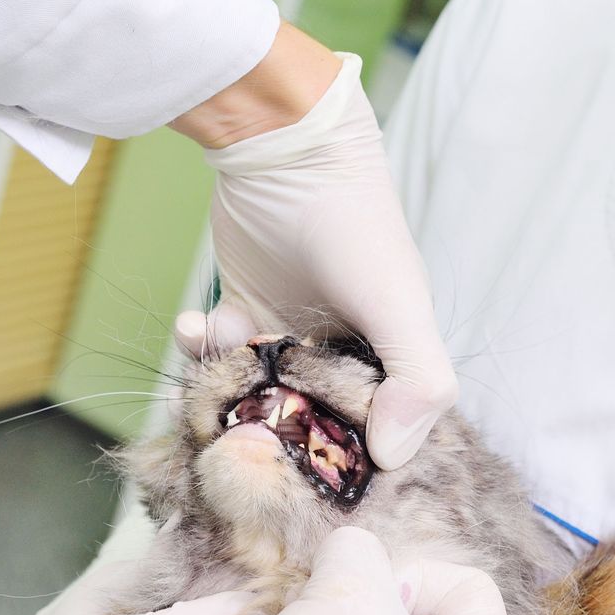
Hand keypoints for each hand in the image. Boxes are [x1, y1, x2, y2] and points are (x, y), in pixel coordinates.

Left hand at [199, 44, 457, 469]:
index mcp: (391, 363)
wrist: (285, 147)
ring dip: (227, 386)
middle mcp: (342, 356)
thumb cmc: (355, 226)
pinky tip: (195, 324)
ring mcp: (290, 336)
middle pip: (307, 422)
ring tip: (218, 350)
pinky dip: (201, 347)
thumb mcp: (400, 305)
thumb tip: (394, 457)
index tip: (304, 468)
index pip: (375, 435)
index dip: (344, 459)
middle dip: (273, 426)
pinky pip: (218, 354)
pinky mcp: (245, 312)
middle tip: (242, 418)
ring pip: (256, 392)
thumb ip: (418, 380)